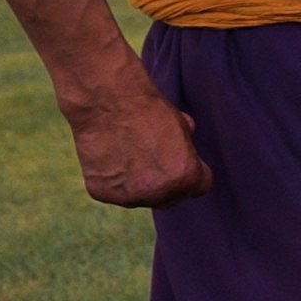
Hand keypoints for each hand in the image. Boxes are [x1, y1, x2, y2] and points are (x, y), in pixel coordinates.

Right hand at [65, 78, 210, 208]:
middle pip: (170, 197)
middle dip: (167, 182)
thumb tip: (184, 151)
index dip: (192, 172)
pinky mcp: (102, 193)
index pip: (198, 187)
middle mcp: (158, 193)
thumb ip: (186, 149)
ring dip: (138, 183)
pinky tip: (109, 157)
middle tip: (153, 158)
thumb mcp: (182, 127)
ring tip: (128, 153)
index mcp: (185, 178)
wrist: (106, 102)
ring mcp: (128, 197)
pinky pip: (114, 191)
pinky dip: (112, 179)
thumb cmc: (147, 110)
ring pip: (141, 196)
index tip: (183, 162)